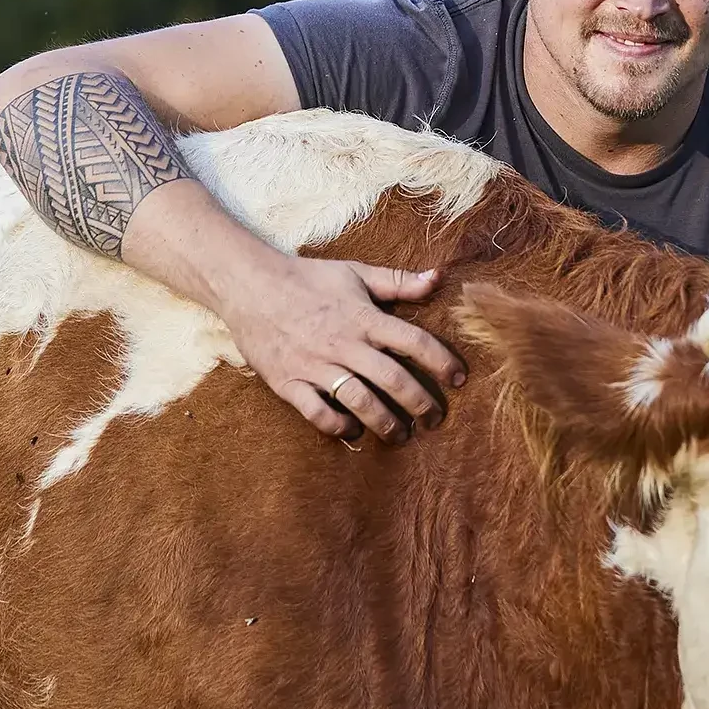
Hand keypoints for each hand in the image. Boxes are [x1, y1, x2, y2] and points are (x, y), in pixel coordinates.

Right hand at [213, 255, 465, 442]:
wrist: (249, 285)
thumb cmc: (306, 278)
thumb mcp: (355, 273)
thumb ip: (398, 281)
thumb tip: (438, 277)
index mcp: (364, 317)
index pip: (415, 342)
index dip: (443, 362)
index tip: (459, 379)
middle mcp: (344, 344)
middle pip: (394, 380)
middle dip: (421, 405)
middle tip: (434, 419)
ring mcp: (316, 366)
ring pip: (361, 402)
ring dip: (386, 424)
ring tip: (401, 435)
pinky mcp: (289, 382)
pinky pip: (318, 413)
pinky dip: (338, 426)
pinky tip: (352, 430)